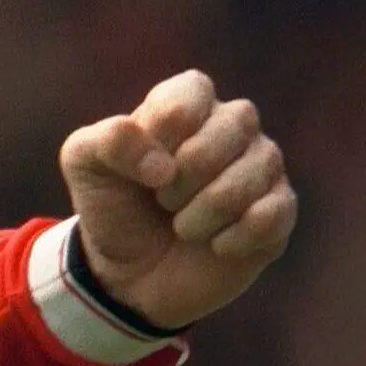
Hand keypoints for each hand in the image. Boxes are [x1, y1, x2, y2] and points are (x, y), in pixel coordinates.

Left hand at [57, 71, 296, 329]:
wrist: (131, 273)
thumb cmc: (113, 205)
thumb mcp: (86, 165)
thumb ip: (108, 142)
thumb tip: (161, 164)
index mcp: (186, 102)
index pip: (193, 92)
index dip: (164, 133)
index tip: (144, 168)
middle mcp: (232, 125)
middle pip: (236, 123)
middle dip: (188, 173)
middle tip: (162, 199)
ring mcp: (261, 166)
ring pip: (257, 168)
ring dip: (206, 210)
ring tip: (182, 226)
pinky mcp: (279, 210)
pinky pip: (273, 212)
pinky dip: (233, 237)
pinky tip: (214, 245)